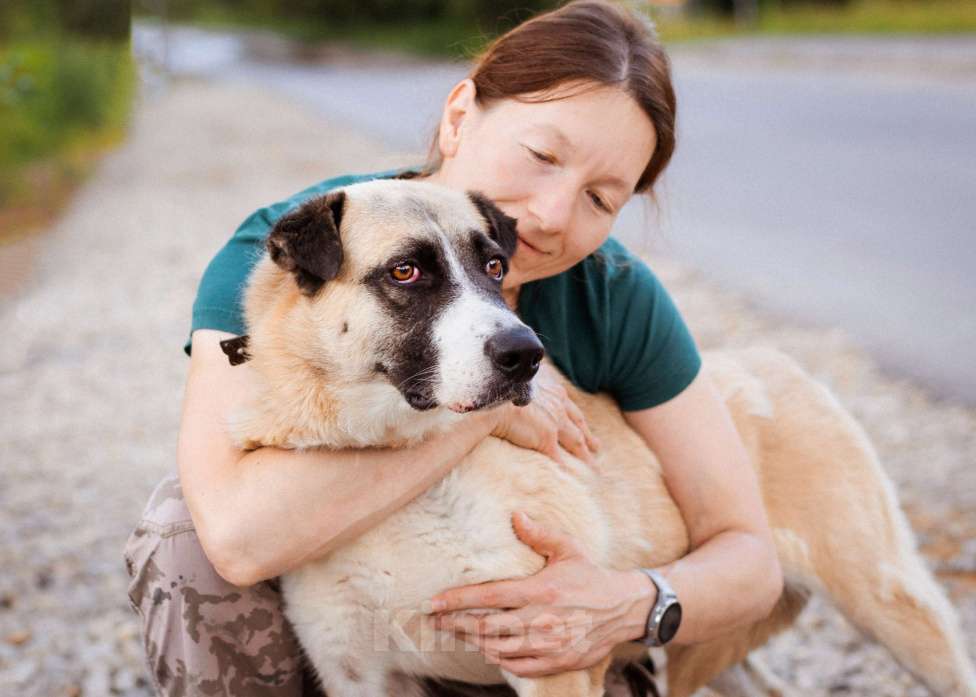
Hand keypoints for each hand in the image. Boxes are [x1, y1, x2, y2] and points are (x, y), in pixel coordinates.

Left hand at [427, 512, 654, 677]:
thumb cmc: (591, 576)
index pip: (488, 597)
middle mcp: (541, 620)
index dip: (457, 601)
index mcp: (541, 591)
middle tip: (435, 619)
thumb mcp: (568, 549)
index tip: (433, 602)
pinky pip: (517, 666)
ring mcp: (548, 644)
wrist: (624, 609)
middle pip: (486, 627)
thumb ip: (539, 534)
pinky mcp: (556, 661)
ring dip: (472, 641)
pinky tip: (486, 648)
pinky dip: (497, 658)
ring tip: (456, 631)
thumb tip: (515, 515)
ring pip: (497, 649)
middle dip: (455, 624)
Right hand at [491, 363, 599, 464]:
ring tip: (592, 466)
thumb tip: (522, 386)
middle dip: (588, 436)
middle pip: (578, 424)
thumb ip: (527, 385)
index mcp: (554, 392)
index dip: (578, 419)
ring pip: (576, 442)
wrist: (494, 399)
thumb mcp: (520, 381)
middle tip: (597, 447)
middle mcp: (559, 405)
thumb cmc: (500, 387)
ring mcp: (555, 423)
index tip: (583, 427)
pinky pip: (559, 458)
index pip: (570, 408)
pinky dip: (565, 469)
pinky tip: (569, 478)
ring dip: (585, 455)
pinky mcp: (546, 439)